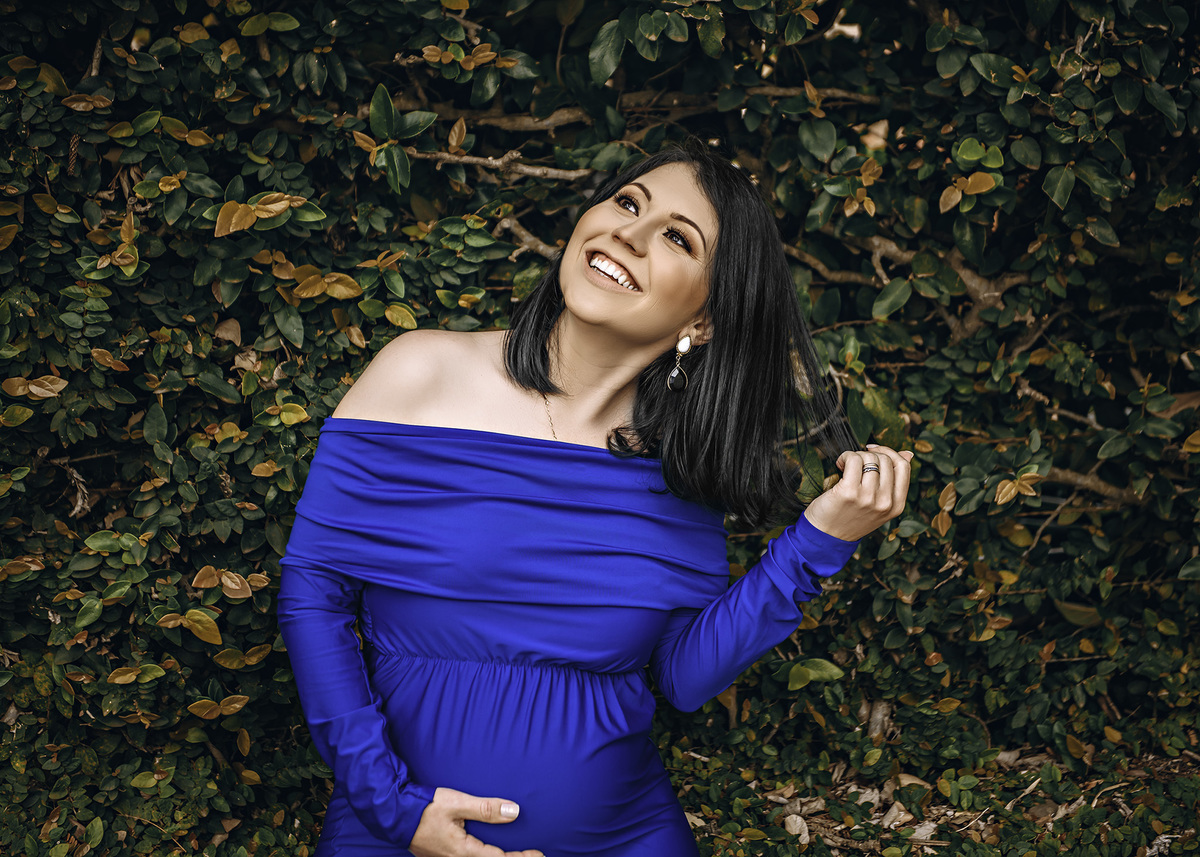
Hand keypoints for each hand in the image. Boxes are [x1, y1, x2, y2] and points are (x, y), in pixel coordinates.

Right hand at [409, 787, 543, 856]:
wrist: (394, 814)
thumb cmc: (424, 807)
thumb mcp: (457, 803)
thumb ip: (486, 809)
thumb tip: (514, 813)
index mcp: (463, 851)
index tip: (539, 854)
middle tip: (532, 855)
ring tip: (515, 854)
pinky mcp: (442, 856)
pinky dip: (484, 856)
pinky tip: (489, 851)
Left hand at [802, 444, 913, 541]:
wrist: (826, 535)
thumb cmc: (850, 516)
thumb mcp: (879, 504)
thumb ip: (894, 482)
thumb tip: (908, 454)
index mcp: (897, 506)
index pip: (903, 467)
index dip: (889, 452)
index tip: (874, 451)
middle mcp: (885, 503)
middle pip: (885, 460)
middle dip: (869, 454)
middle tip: (855, 463)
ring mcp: (868, 498)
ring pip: (869, 458)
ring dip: (855, 455)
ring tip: (846, 465)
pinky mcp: (849, 492)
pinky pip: (853, 460)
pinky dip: (845, 456)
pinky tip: (840, 464)